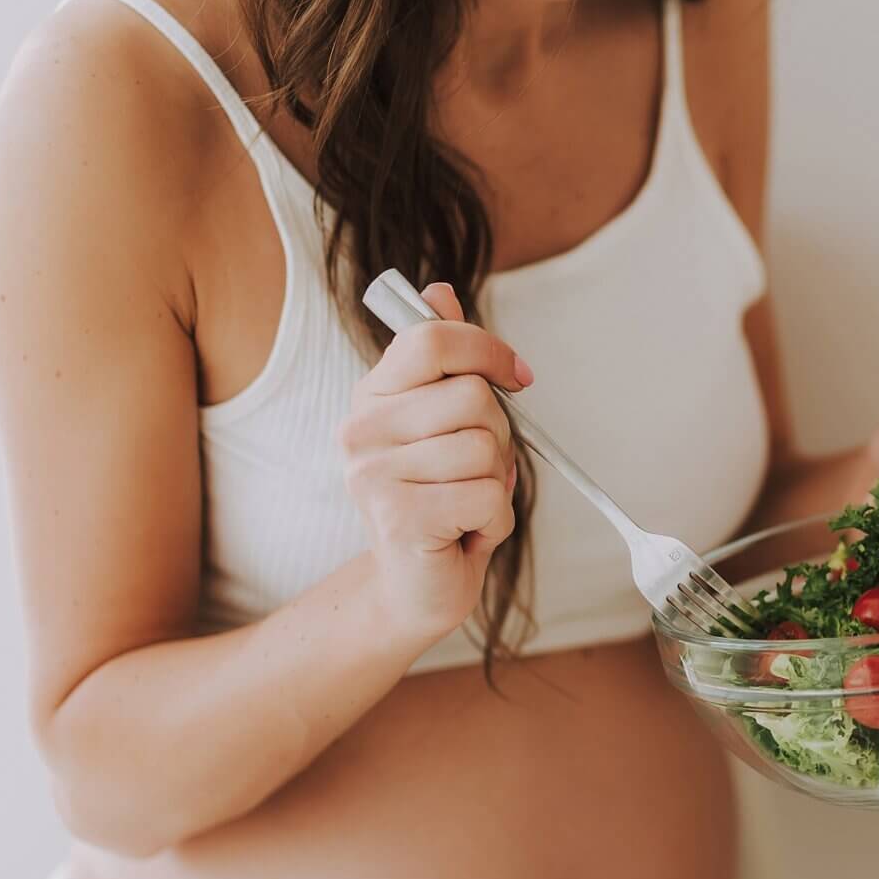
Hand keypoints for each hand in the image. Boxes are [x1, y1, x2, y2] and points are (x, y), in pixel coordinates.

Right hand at [338, 282, 531, 645]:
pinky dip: (495, 521)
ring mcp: (372, 474)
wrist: (414, 587)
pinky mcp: (397, 518)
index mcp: (372, 396)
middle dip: (499, 437)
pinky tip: (465, 533)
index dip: (488, 352)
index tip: (518, 378)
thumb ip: (442, 360)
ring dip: (497, 485)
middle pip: (473, 397)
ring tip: (465, 506)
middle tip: (476, 473)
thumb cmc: (439, 501)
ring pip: (485, 448)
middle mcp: (360, 429)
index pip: (431, 338)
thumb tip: (439, 292)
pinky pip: (486, 497)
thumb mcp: (444, 425)